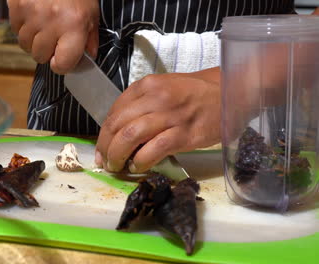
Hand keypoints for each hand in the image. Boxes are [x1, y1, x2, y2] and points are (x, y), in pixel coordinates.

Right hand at [7, 0, 98, 73]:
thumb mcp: (91, 13)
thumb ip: (89, 39)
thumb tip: (87, 58)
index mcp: (74, 25)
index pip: (62, 65)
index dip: (62, 64)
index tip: (62, 58)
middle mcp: (52, 21)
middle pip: (40, 57)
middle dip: (47, 51)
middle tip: (54, 36)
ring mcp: (31, 14)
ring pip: (25, 45)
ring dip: (34, 39)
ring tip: (44, 24)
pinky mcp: (16, 7)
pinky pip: (15, 30)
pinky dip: (23, 27)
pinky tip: (34, 15)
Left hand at [95, 68, 221, 172]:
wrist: (230, 92)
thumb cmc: (194, 93)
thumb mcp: (163, 89)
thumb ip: (141, 105)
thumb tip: (119, 132)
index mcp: (146, 85)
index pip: (114, 111)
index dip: (103, 134)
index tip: (102, 150)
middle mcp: (155, 97)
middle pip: (117, 124)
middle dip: (106, 147)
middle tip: (106, 162)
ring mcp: (170, 115)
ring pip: (130, 136)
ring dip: (118, 156)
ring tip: (117, 167)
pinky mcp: (184, 133)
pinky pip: (154, 149)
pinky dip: (141, 161)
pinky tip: (138, 167)